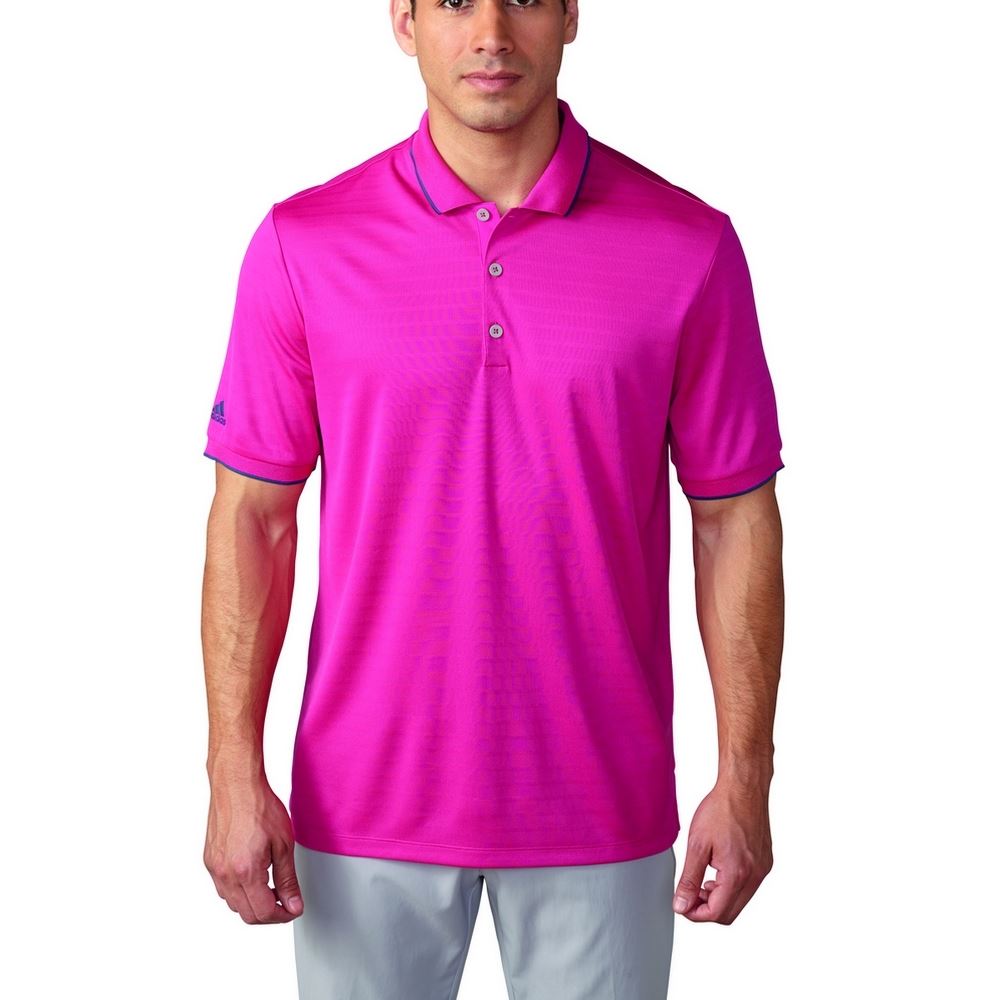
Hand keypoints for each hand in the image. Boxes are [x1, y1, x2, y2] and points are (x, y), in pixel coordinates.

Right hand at [203, 775, 303, 922]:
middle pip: (246, 914)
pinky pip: (223, 888)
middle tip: (285, 900)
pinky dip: (239, 890)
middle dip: (268, 913)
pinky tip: (254, 875)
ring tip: (271, 886)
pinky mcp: (209, 860)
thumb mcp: (284, 844)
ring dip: (253, 902)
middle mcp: (225, 874)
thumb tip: (293, 904)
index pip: (262, 913)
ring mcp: (214, 868)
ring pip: (233, 904)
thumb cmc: (259, 807)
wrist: (236, 785)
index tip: (293, 908)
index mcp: (245, 872)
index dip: (282, 915)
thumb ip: (288, 879)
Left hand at [672, 779, 772, 923]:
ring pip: (740, 901)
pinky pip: (748, 886)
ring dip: (719, 897)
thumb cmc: (721, 809)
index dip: (695, 914)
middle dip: (707, 908)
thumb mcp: (697, 844)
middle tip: (690, 893)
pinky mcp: (765, 861)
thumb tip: (681, 905)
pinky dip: (731, 885)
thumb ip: (689, 879)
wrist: (743, 787)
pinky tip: (718, 868)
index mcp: (737, 874)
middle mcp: (755, 876)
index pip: (716, 913)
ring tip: (703, 877)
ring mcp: (763, 869)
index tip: (682, 903)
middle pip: (730, 913)